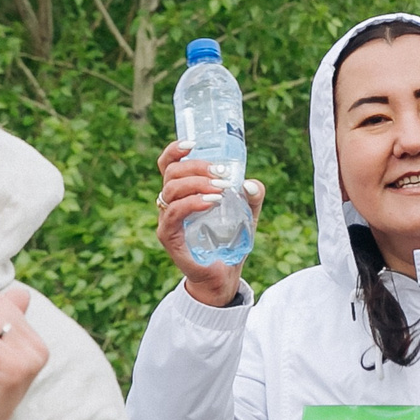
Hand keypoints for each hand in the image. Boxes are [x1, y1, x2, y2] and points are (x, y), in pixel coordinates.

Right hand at [155, 141, 263, 308]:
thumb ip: (252, 197)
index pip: (169, 165)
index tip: (193, 143)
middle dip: (196, 167)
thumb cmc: (229, 243)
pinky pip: (173, 213)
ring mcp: (167, 220)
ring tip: (220, 190)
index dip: (175, 150)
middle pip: (171, 173)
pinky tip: (211, 202)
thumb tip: (251, 184)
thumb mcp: (246, 215)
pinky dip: (192, 203)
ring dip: (197, 184)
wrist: (223, 276)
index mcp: (183, 193)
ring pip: (171, 190)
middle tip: (221, 172)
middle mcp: (170, 204)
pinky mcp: (169, 237)